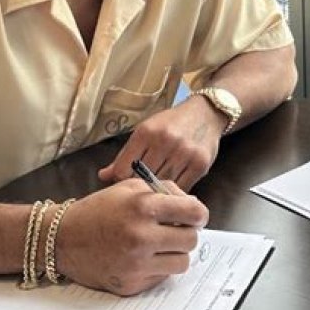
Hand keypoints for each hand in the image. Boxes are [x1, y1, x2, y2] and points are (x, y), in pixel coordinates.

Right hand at [54, 178, 208, 295]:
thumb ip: (164, 190)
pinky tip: (141, 258)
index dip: (199, 214)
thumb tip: (192, 205)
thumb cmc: (97, 210)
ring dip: (175, 253)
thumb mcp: (129, 187)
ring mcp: (136, 264)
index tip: (196, 216)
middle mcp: (141, 237)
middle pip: (191, 240)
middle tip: (175, 230)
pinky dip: (157, 268)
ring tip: (159, 246)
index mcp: (143, 207)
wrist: (62, 238)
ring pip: (182, 263)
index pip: (194, 212)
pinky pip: (161, 278)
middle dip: (187, 233)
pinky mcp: (131, 284)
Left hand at [97, 96, 223, 190]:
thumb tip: (103, 176)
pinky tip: (171, 193)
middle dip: (139, 187)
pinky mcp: (200, 164)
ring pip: (162, 185)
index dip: (121, 180)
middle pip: (143, 178)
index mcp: (146, 132)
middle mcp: (165, 141)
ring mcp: (184, 153)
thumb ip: (124, 155)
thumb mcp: (145, 131)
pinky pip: (182, 187)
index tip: (124, 183)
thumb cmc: (171, 124)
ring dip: (157, 192)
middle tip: (139, 193)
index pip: (124, 168)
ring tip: (154, 195)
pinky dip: (174, 193)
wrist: (206, 114)